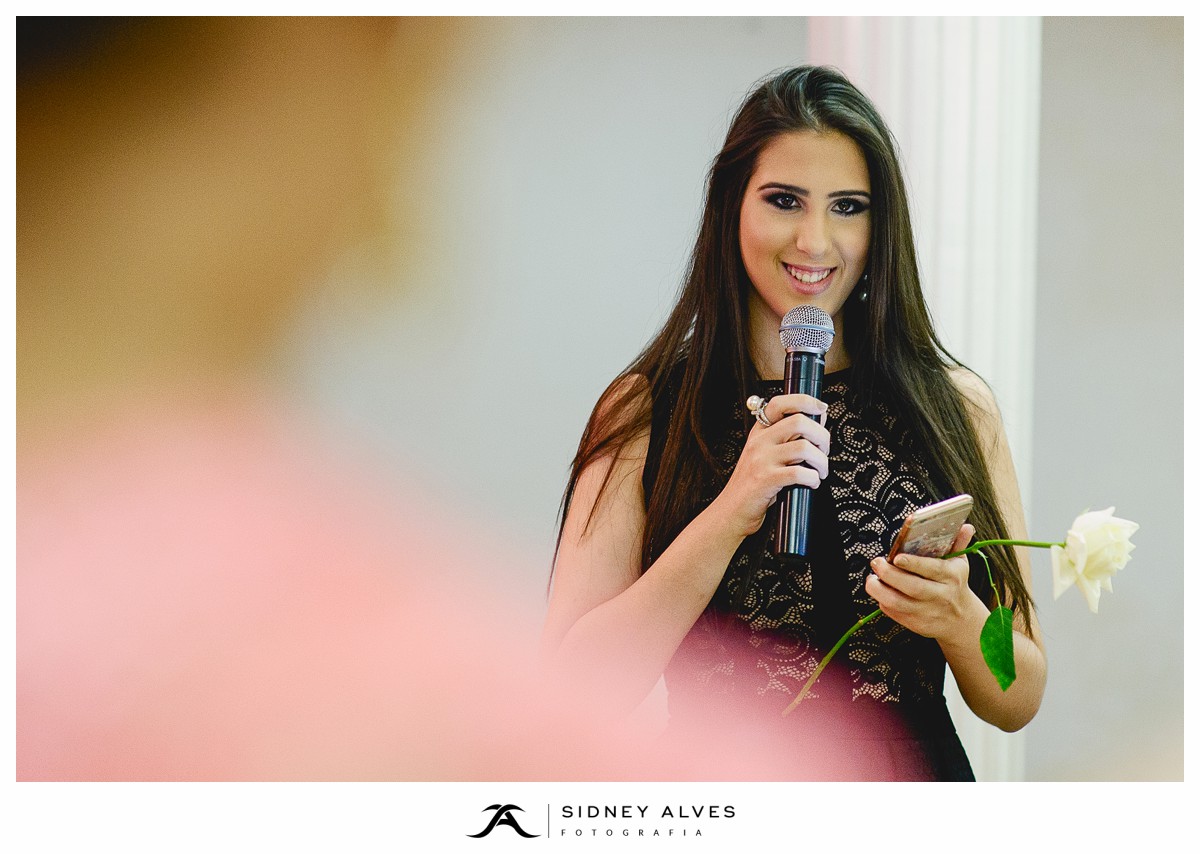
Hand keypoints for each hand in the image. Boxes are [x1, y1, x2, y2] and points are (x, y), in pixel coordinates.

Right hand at [711, 393, 829, 537]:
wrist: (731, 511)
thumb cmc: (752, 486)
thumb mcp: (765, 456)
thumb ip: (787, 438)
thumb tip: (817, 420)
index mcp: (759, 433)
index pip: (780, 403)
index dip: (804, 401)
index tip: (820, 408)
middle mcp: (759, 442)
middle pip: (799, 422)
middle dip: (822, 436)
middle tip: (824, 450)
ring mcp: (761, 460)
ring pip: (804, 447)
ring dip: (821, 461)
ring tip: (820, 471)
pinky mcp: (765, 480)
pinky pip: (799, 472)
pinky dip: (813, 478)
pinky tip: (811, 483)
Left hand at [865, 523, 981, 639]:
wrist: (961, 620)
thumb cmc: (955, 585)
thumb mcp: (959, 564)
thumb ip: (958, 543)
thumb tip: (965, 526)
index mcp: (952, 576)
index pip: (933, 569)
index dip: (913, 563)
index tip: (897, 557)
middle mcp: (941, 596)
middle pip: (912, 587)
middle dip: (889, 574)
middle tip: (877, 563)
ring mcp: (928, 612)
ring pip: (898, 603)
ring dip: (879, 590)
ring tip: (872, 579)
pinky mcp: (917, 624)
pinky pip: (895, 613)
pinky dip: (883, 601)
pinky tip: (880, 592)